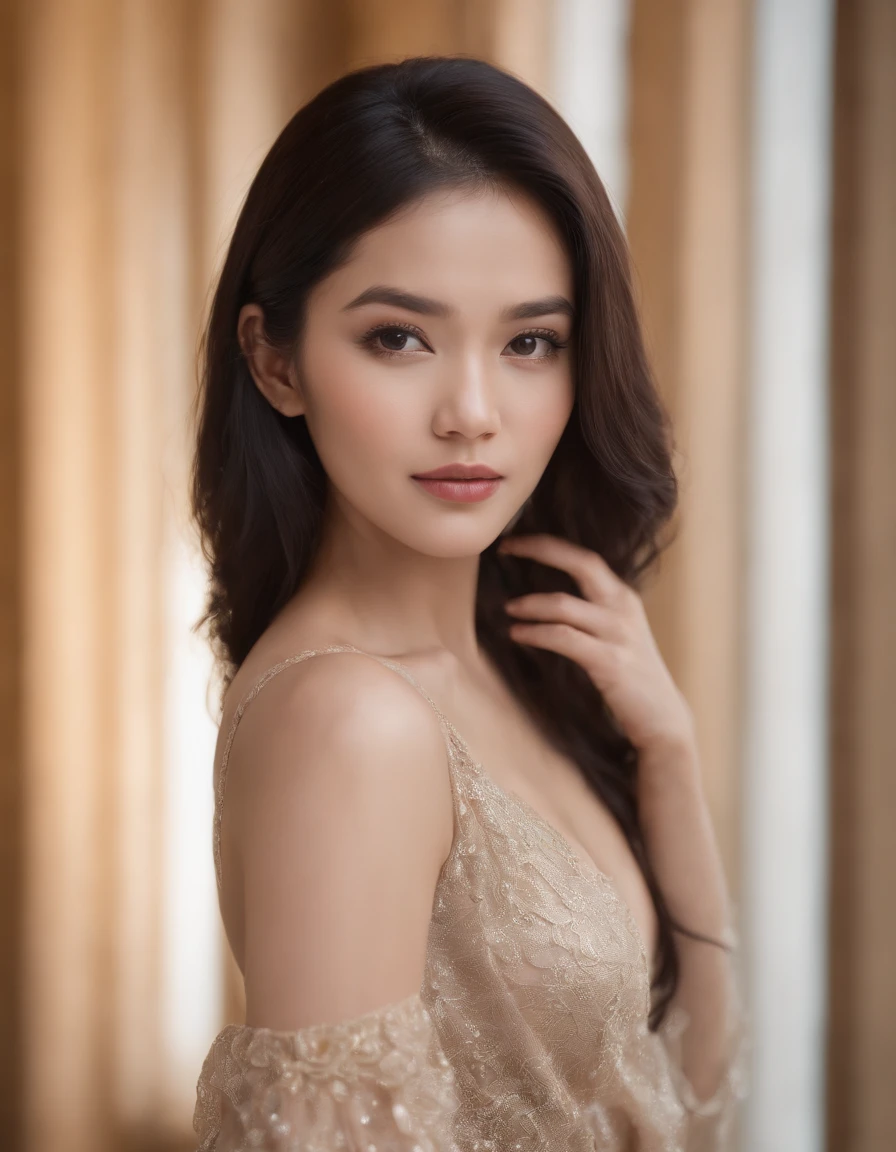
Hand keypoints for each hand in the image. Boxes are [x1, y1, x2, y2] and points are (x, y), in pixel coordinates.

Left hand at [498, 534, 696, 765]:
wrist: (662, 717)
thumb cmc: (630, 675)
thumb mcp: (615, 633)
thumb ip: (591, 611)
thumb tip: (544, 598)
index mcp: (622, 596)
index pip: (584, 557)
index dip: (548, 544)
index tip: (514, 541)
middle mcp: (623, 607)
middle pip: (581, 563)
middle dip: (539, 550)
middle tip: (504, 549)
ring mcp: (618, 633)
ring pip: (563, 604)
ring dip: (529, 604)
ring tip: (508, 609)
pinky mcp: (609, 661)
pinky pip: (563, 638)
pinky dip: (535, 633)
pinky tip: (517, 634)